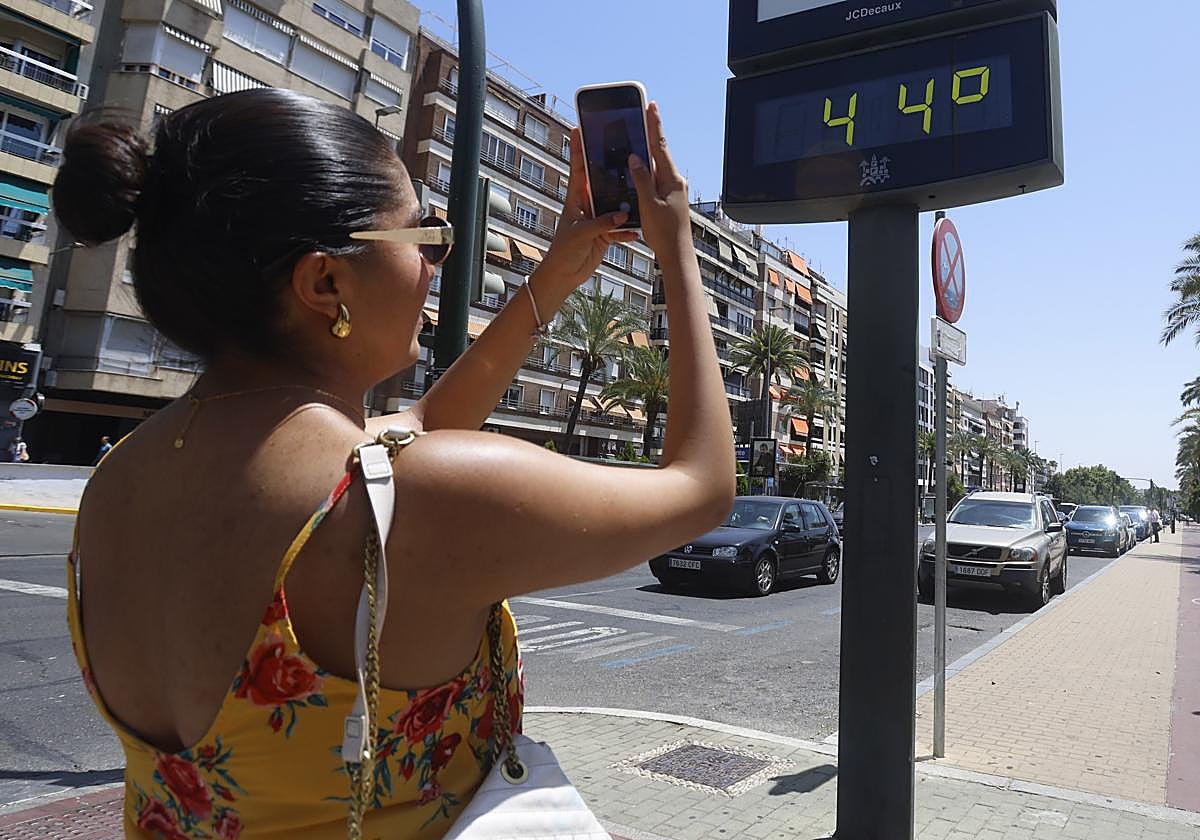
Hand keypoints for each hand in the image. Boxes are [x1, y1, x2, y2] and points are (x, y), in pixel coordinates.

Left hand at [534, 128, 637, 296]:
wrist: (564, 274)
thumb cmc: (563, 251)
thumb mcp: (581, 235)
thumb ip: (602, 223)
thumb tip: (622, 215)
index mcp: (576, 199)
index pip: (578, 169)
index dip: (578, 149)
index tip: (580, 129)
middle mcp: (588, 205)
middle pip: (601, 180)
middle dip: (611, 167)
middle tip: (623, 149)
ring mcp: (597, 218)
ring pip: (615, 203)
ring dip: (626, 200)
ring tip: (641, 188)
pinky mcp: (605, 233)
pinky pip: (621, 227)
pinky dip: (629, 229)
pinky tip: (639, 229)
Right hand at [627, 102, 689, 256]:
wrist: (676, 254)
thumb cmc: (664, 233)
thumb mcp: (649, 204)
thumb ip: (642, 179)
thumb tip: (635, 158)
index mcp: (672, 180)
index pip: (660, 146)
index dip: (654, 125)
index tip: (651, 106)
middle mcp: (675, 182)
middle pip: (658, 152)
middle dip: (650, 134)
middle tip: (643, 114)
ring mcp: (673, 190)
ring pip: (656, 166)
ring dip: (646, 153)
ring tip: (636, 137)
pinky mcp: (668, 199)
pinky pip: (655, 179)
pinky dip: (646, 171)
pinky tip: (638, 169)